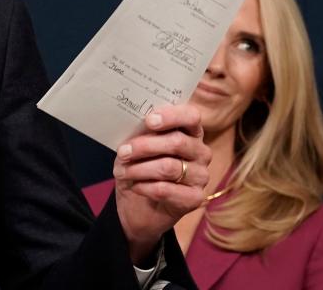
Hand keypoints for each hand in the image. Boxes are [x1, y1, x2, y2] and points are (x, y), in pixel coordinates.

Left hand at [113, 104, 210, 263]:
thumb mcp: (137, 146)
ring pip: (169, 167)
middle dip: (144, 146)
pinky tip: (134, 186)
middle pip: (177, 142)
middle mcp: (201, 152)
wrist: (140, 207)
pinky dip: (145, 187)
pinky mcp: (195, 198)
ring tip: (121, 171)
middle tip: (122, 152)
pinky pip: (167, 189)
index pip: (191, 116)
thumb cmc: (141, 168)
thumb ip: (142, 133)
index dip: (172, 116)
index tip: (149, 121)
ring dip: (139, 168)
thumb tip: (138, 124)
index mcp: (190, 132)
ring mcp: (201, 175)